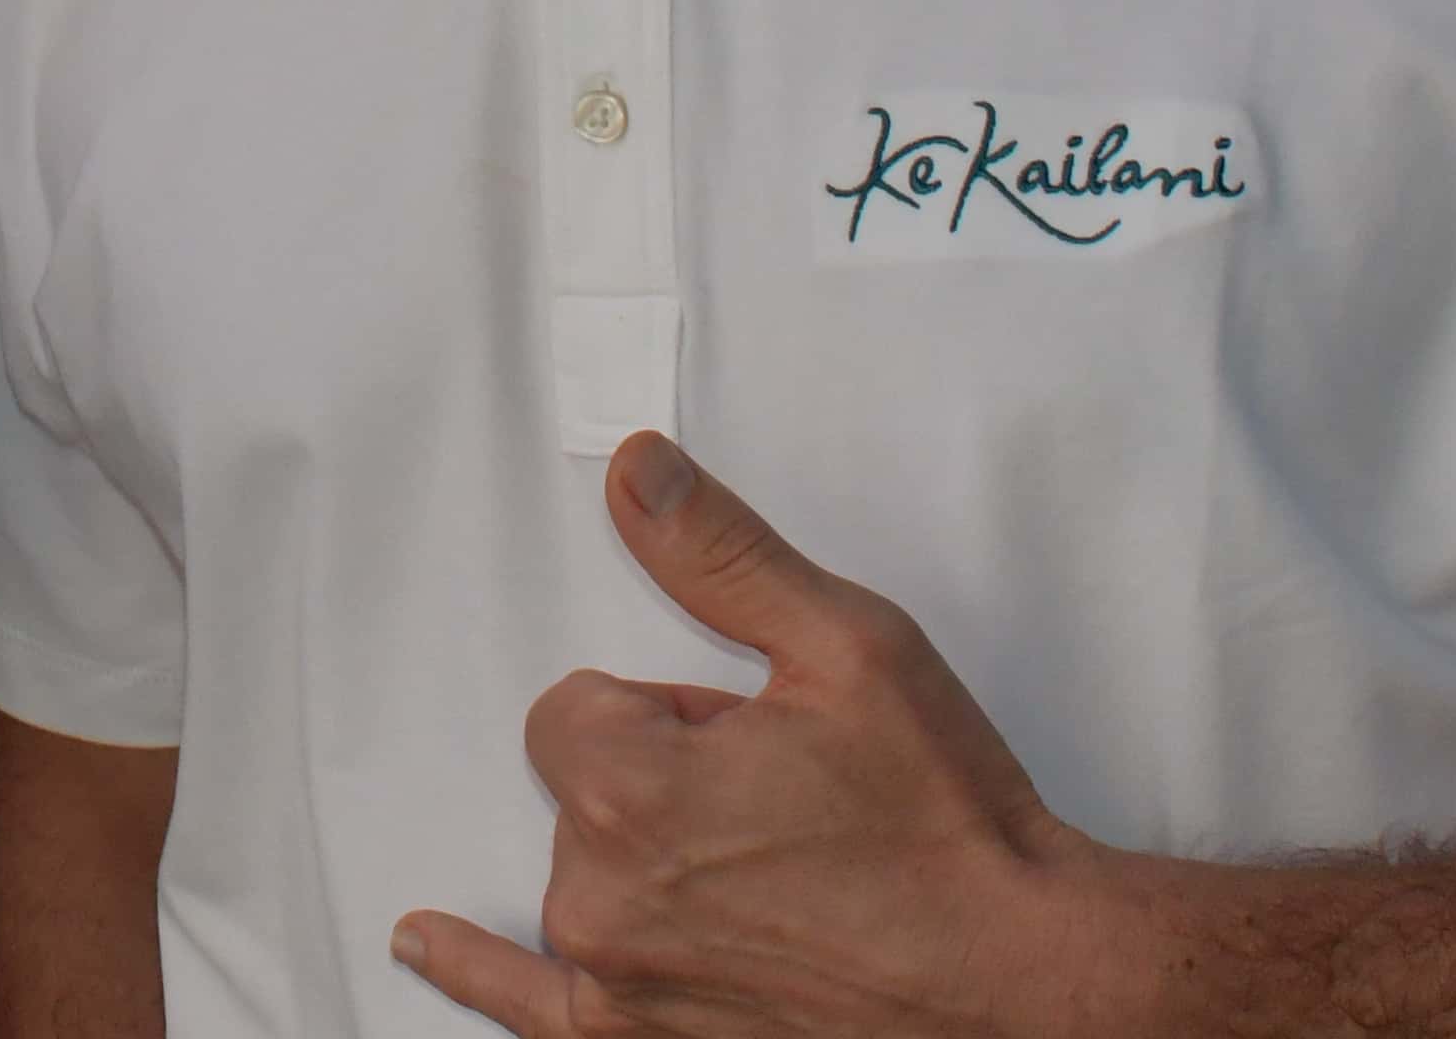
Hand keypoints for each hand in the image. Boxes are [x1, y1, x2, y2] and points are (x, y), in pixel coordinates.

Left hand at [393, 434, 1153, 1037]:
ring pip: (589, 879)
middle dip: (673, 789)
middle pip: (587, 793)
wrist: (1028, 987)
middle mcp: (600, 898)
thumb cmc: (951, 833)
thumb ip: (720, 553)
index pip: (581, 707)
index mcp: (628, 789)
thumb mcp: (849, 649)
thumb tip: (635, 470)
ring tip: (773, 888)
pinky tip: (427, 942)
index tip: (755, 745)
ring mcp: (619, 987)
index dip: (675, 715)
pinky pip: (529, 1010)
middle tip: (793, 817)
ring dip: (653, 869)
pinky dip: (482, 973)